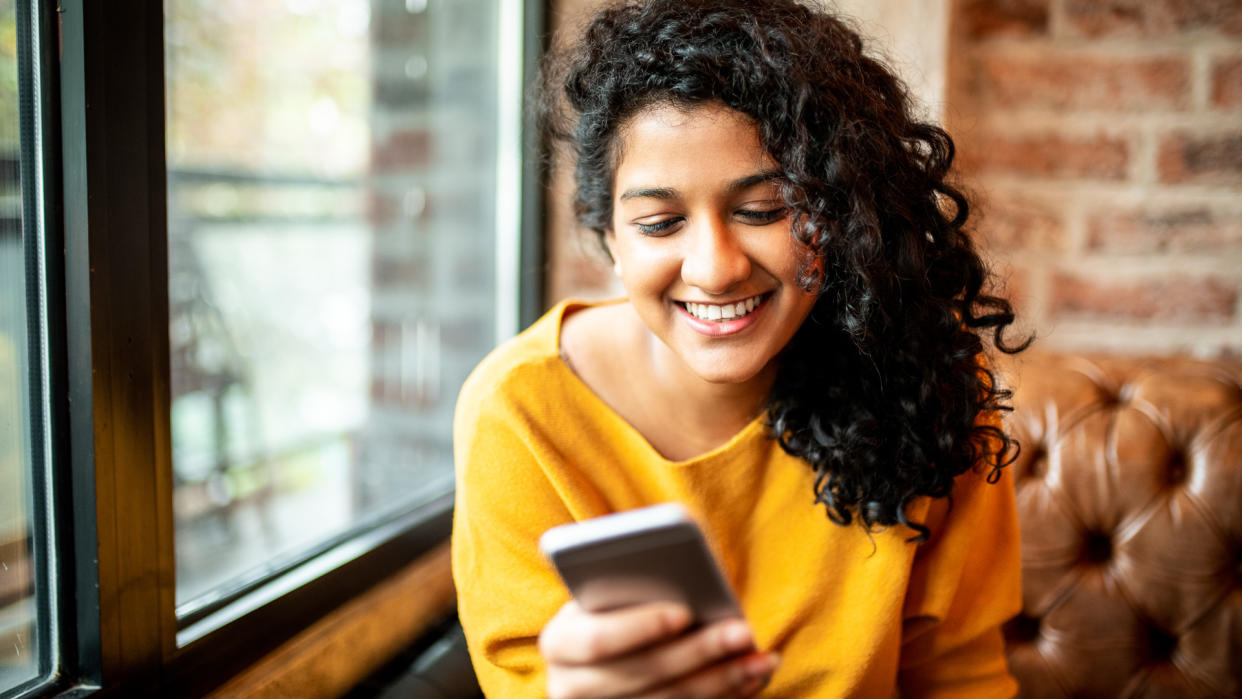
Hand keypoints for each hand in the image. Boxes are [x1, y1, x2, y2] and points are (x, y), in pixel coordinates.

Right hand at [539, 600, 779, 698]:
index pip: (597, 640)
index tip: (684, 611)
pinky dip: (724, 695)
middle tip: (742, 630)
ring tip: (761, 655)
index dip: (639, 627)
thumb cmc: (612, 607)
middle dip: (698, 652)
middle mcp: (570, 688)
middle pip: (642, 674)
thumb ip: (631, 577)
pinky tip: (753, 674)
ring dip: (723, 679)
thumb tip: (682, 552)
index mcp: (560, 642)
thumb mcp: (609, 590)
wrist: (600, 657)